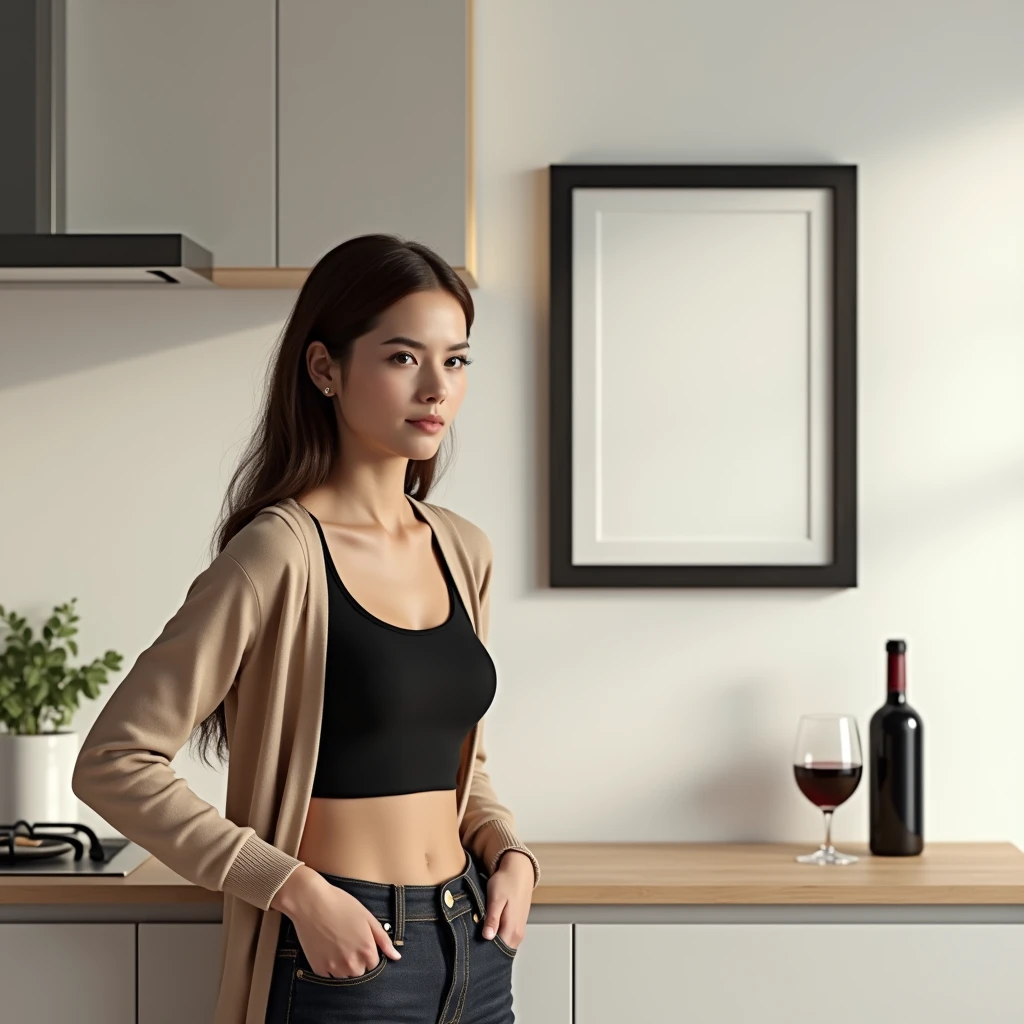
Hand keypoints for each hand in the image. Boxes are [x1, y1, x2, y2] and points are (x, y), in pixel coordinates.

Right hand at [271, 866, 400, 977]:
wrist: (311, 902)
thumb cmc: (341, 905)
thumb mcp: (367, 917)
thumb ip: (384, 940)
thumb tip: (396, 956)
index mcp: (366, 950)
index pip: (374, 965)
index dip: (369, 953)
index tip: (362, 942)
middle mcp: (351, 963)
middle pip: (360, 973)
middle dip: (358, 961)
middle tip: (349, 942)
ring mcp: (334, 968)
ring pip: (345, 976)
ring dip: (344, 966)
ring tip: (337, 944)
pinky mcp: (318, 968)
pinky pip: (329, 976)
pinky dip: (330, 966)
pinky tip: (327, 949)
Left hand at [480, 850, 533, 949]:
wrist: (518, 871)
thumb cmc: (505, 882)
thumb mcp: (496, 899)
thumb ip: (492, 919)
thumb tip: (487, 937)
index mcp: (512, 930)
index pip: (497, 952)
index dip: (483, 952)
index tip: (470, 950)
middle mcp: (518, 934)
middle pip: (500, 951)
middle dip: (486, 950)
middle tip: (470, 945)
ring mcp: (518, 931)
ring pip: (503, 945)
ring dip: (491, 944)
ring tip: (476, 938)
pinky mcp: (517, 926)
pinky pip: (505, 939)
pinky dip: (496, 938)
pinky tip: (486, 931)